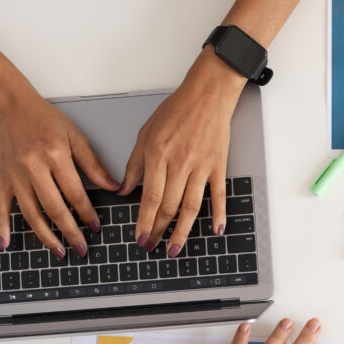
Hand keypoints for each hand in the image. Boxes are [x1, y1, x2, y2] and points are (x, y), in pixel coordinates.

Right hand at [0, 83, 119, 255]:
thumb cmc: (42, 117)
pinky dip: (2, 226)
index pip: (75, 193)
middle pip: (53, 208)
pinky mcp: (2, 178)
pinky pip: (1, 206)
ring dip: (44, 236)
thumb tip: (112, 186)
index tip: (95, 227)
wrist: (8, 104)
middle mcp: (33, 168)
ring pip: (30, 213)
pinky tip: (6, 242)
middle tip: (81, 248)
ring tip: (58, 251)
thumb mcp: (74, 135)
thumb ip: (92, 164)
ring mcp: (15, 175)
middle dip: (69, 232)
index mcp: (54, 156)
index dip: (87, 213)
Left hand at [120, 50, 246, 254]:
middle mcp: (180, 163)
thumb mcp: (146, 133)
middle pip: (168, 206)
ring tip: (174, 249)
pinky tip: (215, 231)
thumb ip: (134, 164)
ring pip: (191, 207)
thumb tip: (124, 190)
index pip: (149, 197)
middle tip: (151, 246)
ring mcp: (201, 166)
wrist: (208, 94)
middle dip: (158, 231)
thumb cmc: (176, 110)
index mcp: (158, 154)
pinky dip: (218, 215)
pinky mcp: (218, 166)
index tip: (139, 237)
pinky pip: (218, 195)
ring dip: (182, 232)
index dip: (144, 221)